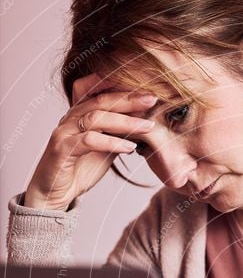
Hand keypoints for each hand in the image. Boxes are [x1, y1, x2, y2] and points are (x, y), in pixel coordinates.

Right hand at [24, 72, 157, 210]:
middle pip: (100, 100)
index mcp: (79, 113)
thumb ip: (118, 133)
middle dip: (128, 99)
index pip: (97, 90)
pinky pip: (88, 141)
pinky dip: (111, 143)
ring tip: (148, 127)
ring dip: (125, 122)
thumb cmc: (79, 168)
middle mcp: (70, 118)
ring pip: (95, 118)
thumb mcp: (105, 148)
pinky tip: (130, 147)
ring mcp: (64, 132)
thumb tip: (145, 122)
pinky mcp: (62, 149)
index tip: (146, 87)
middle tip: (152, 99)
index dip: (118, 84)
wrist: (55, 193)